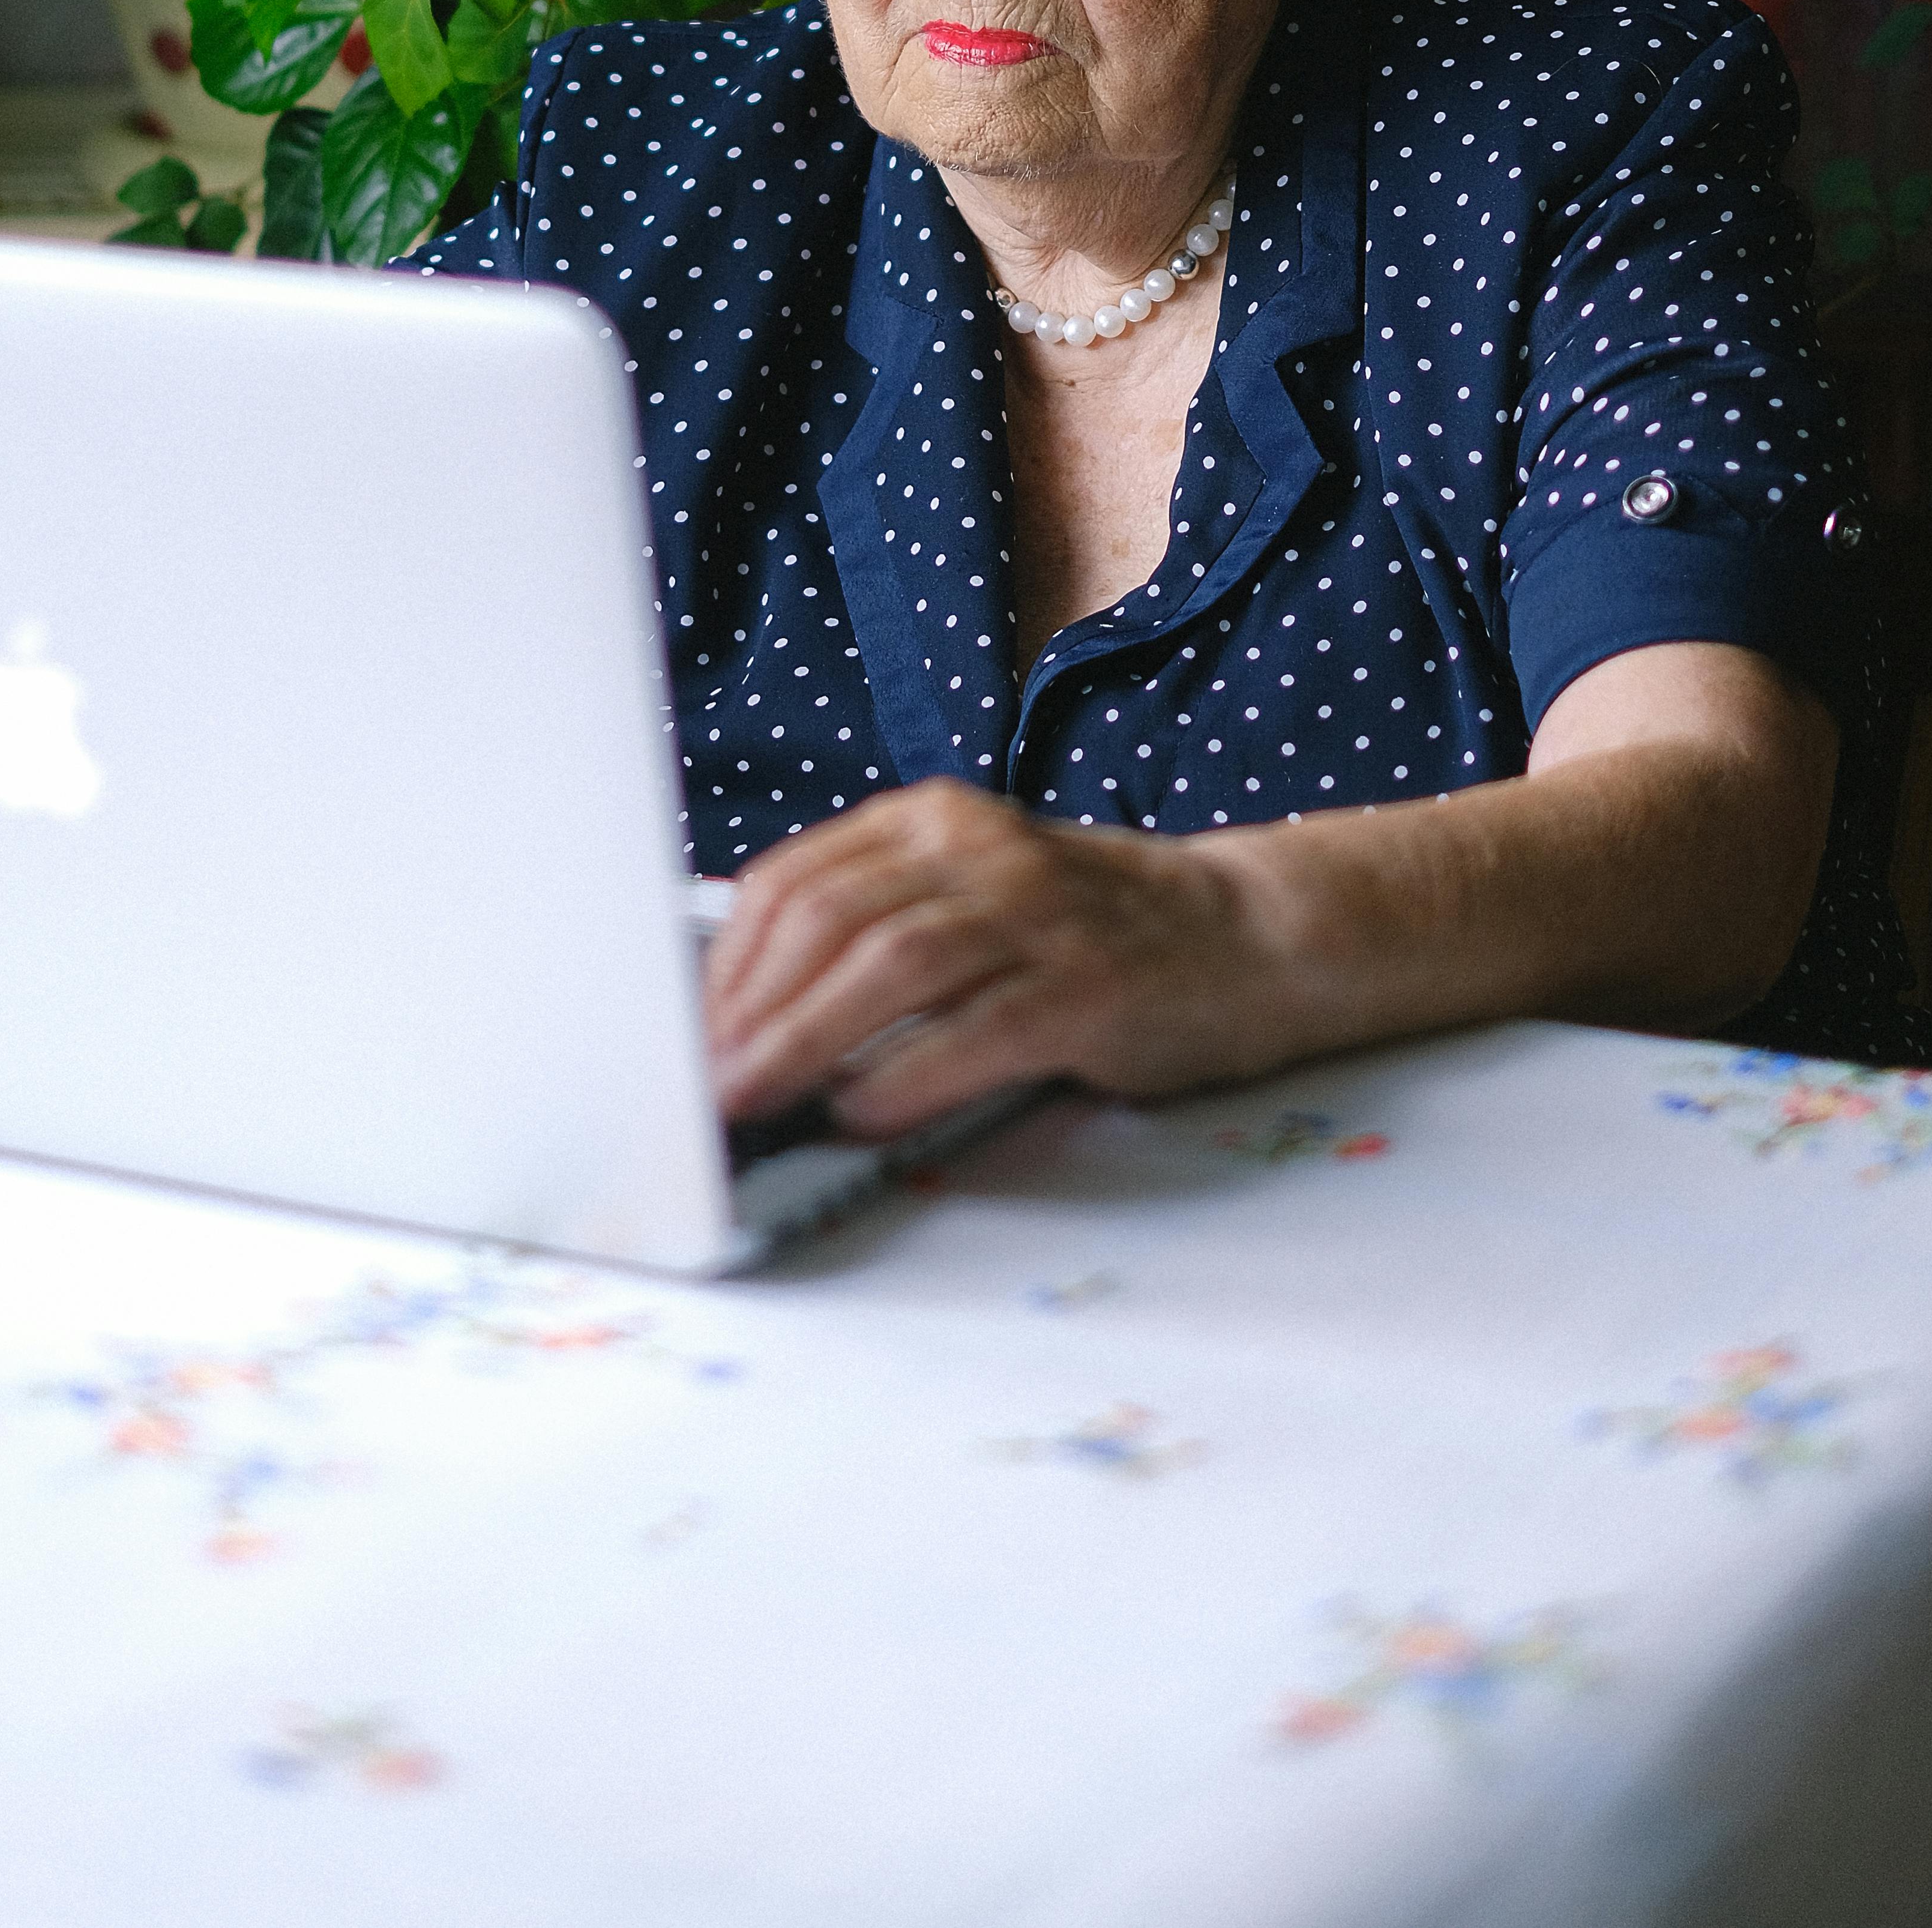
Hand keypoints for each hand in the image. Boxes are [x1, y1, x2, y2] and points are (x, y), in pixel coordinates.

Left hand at [701, 781, 1282, 1137]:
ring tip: (757, 1101)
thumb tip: (746, 1017)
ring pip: (892, 963)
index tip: (686, 1033)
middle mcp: (981, 849)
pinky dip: (907, 1072)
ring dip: (806, 1039)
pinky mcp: (1090, 985)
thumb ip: (876, 928)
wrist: (1245, 936)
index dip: (728, 963)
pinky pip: (978, 1026)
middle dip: (751, 1010)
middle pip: (831, 918)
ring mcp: (1040, 911)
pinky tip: (861, 1111)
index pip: (795, 879)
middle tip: (703, 1084)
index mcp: (934, 820)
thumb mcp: (971, 896)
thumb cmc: (1086, 932)